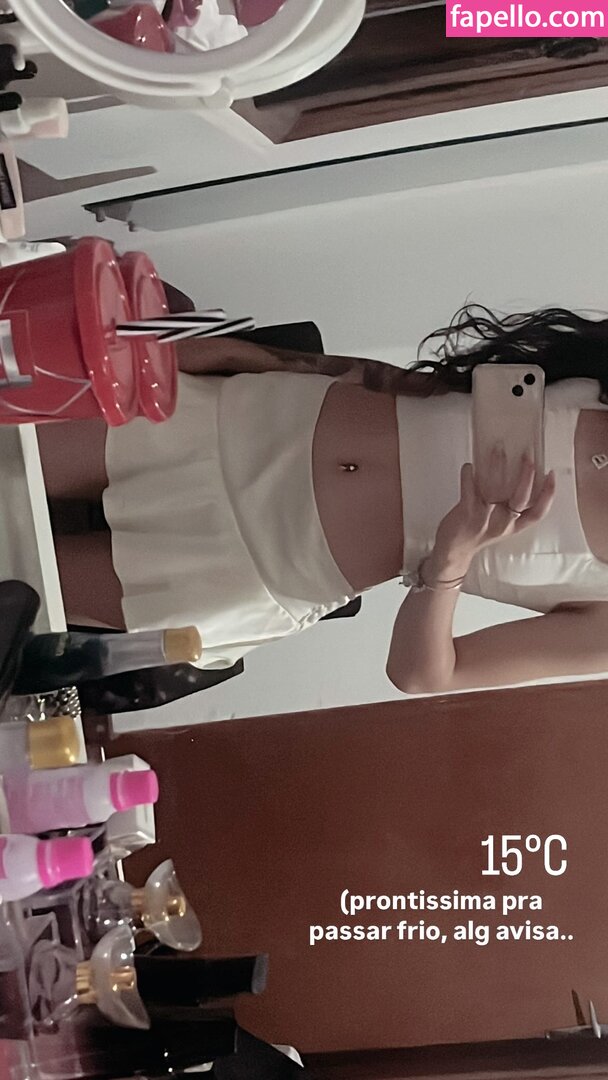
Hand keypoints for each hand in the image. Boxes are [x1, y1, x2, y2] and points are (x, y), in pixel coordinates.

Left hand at [431, 452, 555, 570]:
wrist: (454, 549)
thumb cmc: (478, 532)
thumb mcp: (502, 523)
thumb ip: (511, 505)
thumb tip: (515, 472)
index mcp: (515, 525)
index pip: (538, 513)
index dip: (548, 494)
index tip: (551, 475)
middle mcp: (503, 522)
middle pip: (521, 499)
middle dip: (526, 477)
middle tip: (528, 458)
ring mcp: (485, 517)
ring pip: (496, 490)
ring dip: (498, 468)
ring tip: (499, 451)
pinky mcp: (467, 511)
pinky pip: (469, 489)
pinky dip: (469, 475)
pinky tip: (469, 466)